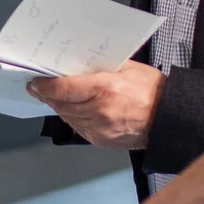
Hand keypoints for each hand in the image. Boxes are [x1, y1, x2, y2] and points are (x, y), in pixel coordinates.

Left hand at [26, 62, 163, 148]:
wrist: (168, 119)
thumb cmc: (152, 91)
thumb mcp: (127, 68)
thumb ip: (100, 66)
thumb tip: (77, 63)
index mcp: (105, 89)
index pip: (63, 88)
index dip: (44, 86)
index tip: (35, 82)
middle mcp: (98, 111)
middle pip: (61, 104)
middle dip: (47, 96)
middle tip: (39, 88)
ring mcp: (98, 128)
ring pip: (66, 117)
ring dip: (58, 107)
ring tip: (54, 97)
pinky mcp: (100, 140)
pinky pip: (78, 127)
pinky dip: (72, 118)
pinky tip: (74, 109)